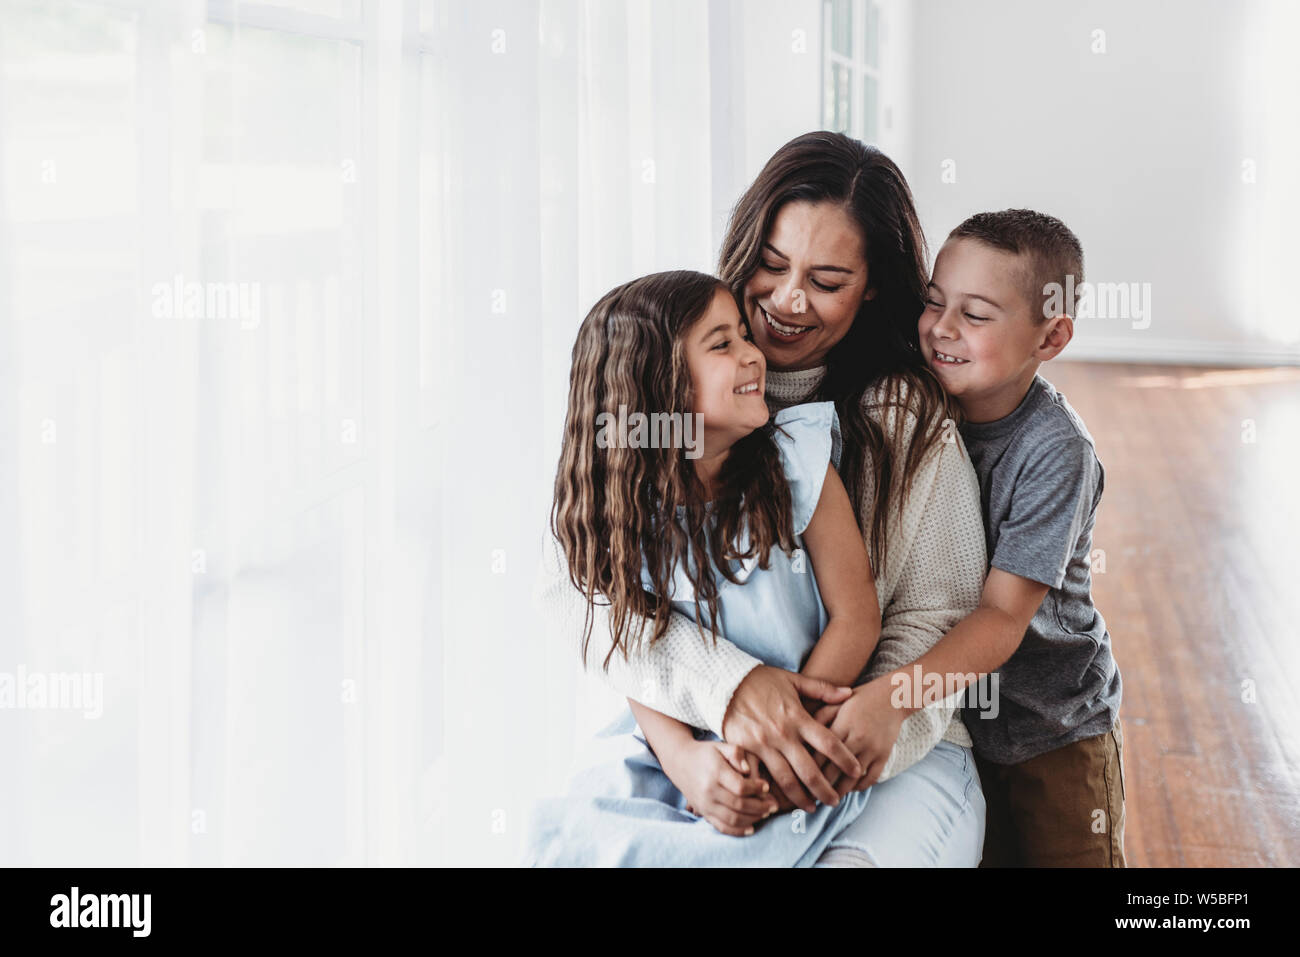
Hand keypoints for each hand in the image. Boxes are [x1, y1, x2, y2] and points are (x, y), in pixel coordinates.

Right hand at [668, 740, 777, 836]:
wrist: (680, 761)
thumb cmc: (705, 753)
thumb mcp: (721, 746)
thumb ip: (736, 754)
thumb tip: (748, 770)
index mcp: (715, 772)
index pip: (741, 787)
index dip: (757, 789)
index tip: (766, 786)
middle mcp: (709, 791)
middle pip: (739, 805)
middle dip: (760, 807)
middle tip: (774, 805)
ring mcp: (705, 804)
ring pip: (733, 819)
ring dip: (753, 819)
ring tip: (765, 813)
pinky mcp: (703, 812)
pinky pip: (722, 827)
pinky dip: (738, 831)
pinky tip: (751, 828)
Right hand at [720, 666, 861, 813]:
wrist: (723, 681)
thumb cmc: (760, 680)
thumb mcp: (792, 680)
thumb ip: (822, 689)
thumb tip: (849, 693)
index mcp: (797, 717)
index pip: (829, 743)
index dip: (845, 759)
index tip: (857, 772)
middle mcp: (782, 734)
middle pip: (810, 770)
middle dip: (825, 789)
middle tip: (835, 801)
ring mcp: (762, 745)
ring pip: (786, 780)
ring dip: (800, 797)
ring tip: (811, 807)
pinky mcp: (744, 751)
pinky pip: (758, 778)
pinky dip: (768, 792)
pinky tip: (776, 803)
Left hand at [812, 676, 905, 796]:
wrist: (892, 697)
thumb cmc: (857, 699)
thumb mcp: (835, 703)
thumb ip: (818, 719)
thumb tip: (801, 738)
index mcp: (842, 725)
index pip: (820, 754)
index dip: (807, 771)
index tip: (797, 782)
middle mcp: (857, 739)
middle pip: (834, 771)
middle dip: (820, 788)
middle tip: (808, 798)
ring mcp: (872, 749)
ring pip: (852, 779)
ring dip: (839, 792)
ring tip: (826, 800)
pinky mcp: (884, 756)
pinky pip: (871, 778)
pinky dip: (858, 787)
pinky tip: (848, 790)